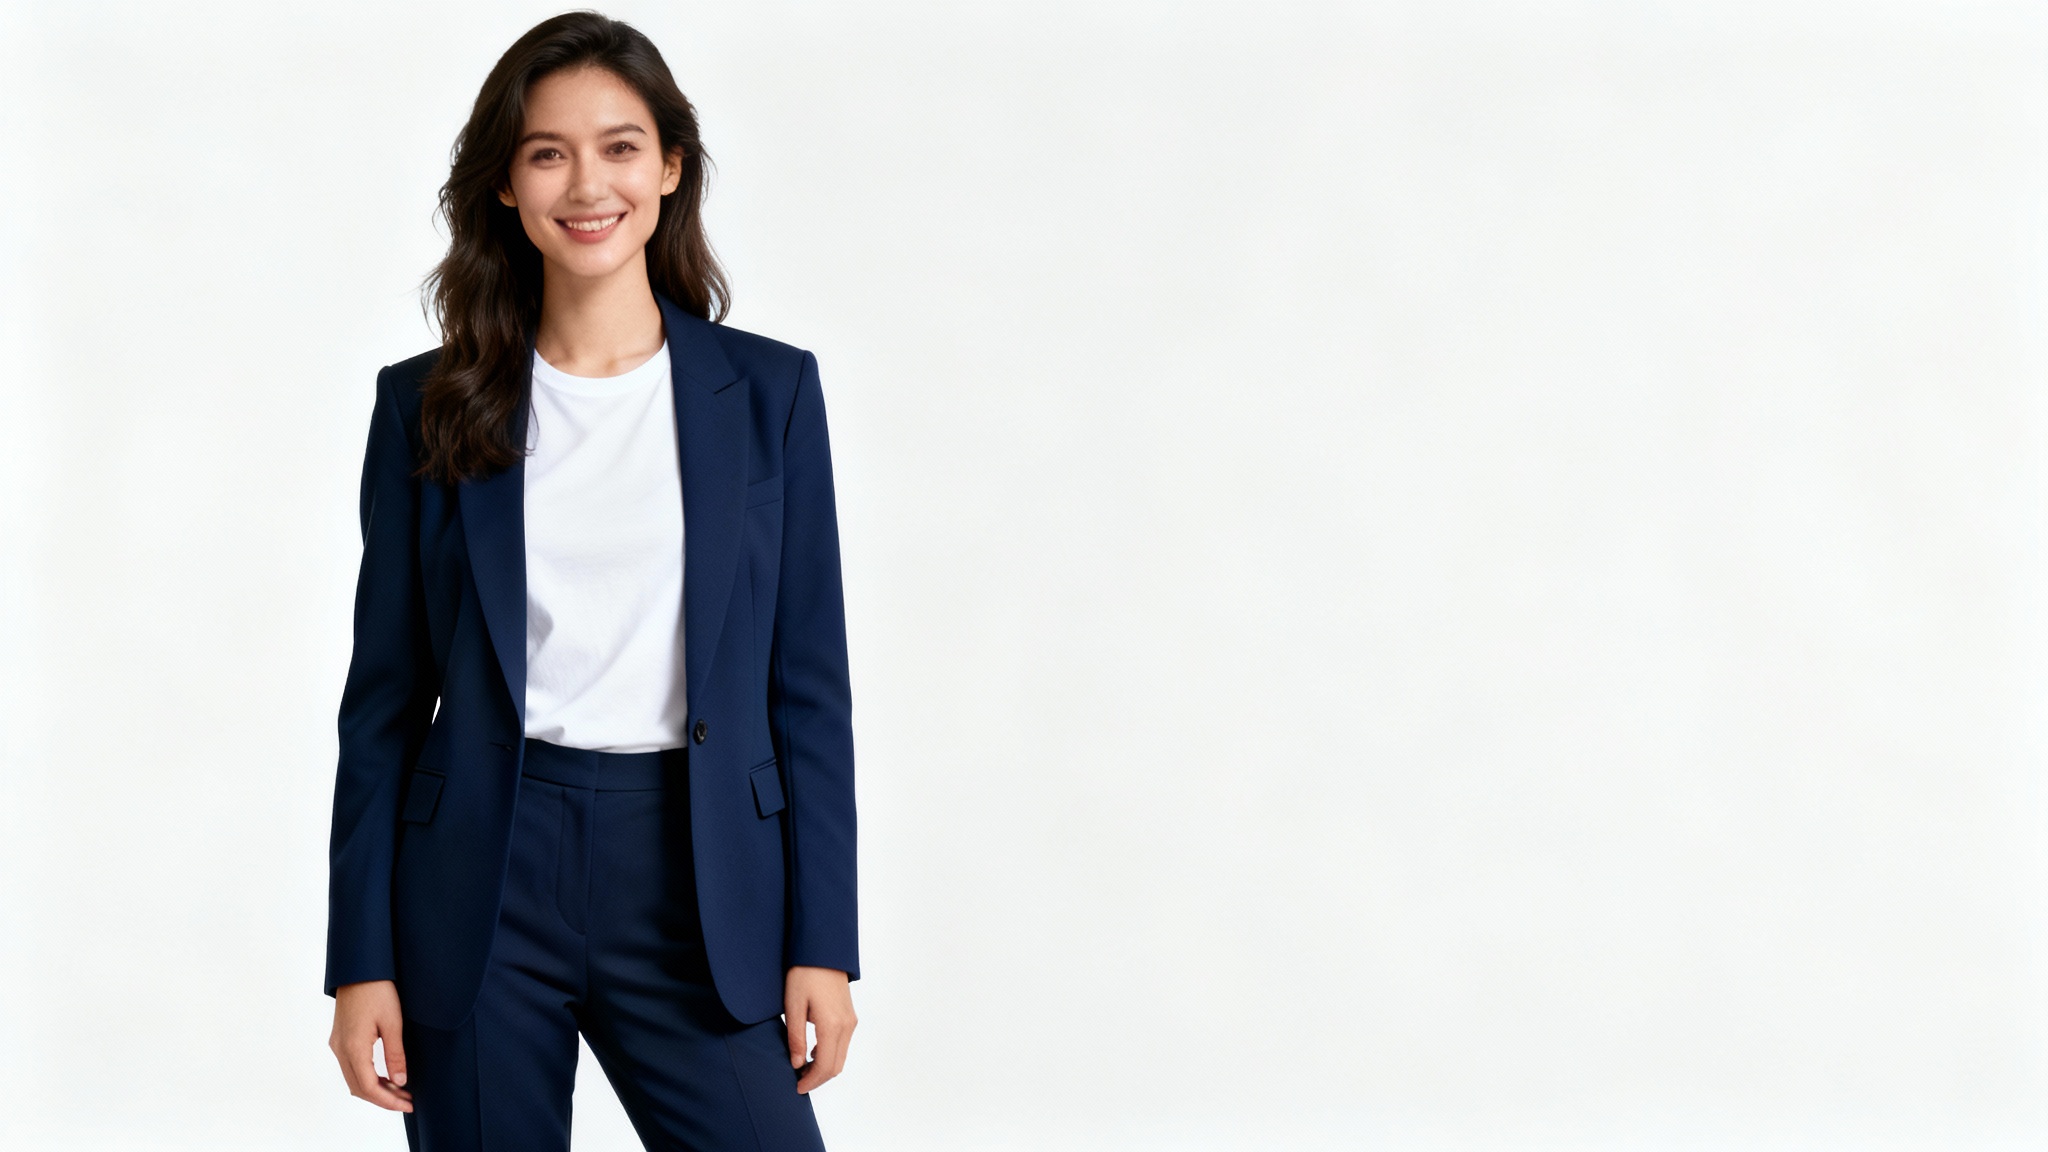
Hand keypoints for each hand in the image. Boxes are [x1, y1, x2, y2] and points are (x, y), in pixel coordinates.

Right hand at [329, 979, 412, 1111]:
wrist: (359, 968)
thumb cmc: (377, 990)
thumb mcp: (392, 1022)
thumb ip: (395, 1054)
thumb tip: (400, 1081)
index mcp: (353, 1047)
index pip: (368, 1087)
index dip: (388, 1101)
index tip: (408, 1104)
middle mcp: (340, 1049)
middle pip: (358, 1088)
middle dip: (383, 1099)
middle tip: (407, 1101)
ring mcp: (337, 1044)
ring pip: (354, 1079)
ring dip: (375, 1089)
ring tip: (401, 1091)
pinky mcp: (340, 1039)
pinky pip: (351, 1067)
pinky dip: (368, 1077)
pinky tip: (386, 1076)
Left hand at [783, 966, 855, 1092]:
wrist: (823, 950)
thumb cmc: (804, 974)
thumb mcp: (793, 1006)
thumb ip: (796, 1038)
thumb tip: (798, 1064)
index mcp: (832, 1025)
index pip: (825, 1066)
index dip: (811, 1081)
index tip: (797, 1087)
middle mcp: (846, 1025)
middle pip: (836, 1066)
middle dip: (818, 1078)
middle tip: (798, 1081)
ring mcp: (851, 1021)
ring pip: (841, 1056)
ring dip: (824, 1067)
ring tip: (803, 1068)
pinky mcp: (850, 1016)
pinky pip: (843, 1044)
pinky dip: (830, 1055)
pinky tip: (813, 1052)